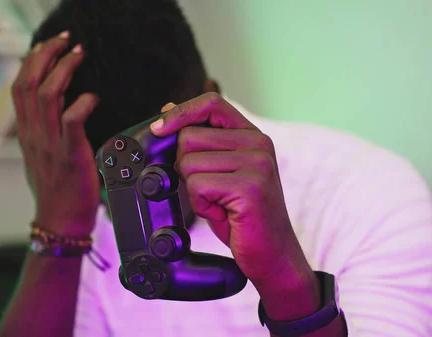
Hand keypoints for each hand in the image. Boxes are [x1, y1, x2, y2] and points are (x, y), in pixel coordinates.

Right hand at [12, 31, 99, 236]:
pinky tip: (94, 97)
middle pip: (29, 83)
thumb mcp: (41, 156)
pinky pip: (72, 120)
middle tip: (66, 41)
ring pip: (48, 95)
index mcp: (26, 133)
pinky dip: (83, 102)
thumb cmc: (57, 189)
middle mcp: (33, 135)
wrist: (61, 221)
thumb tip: (55, 111)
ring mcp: (50, 145)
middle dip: (46, 55)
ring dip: (64, 69)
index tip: (47, 45)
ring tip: (80, 55)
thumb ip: (43, 132)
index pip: (19, 87)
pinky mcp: (71, 155)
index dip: (31, 61)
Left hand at [151, 93, 315, 292]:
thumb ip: (201, 143)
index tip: (159, 129)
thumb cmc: (242, 216)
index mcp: (252, 136)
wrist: (273, 255)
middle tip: (211, 191)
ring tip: (220, 204)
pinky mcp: (249, 187)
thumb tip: (168, 109)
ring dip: (195, 191)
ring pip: (189, 163)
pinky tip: (223, 214)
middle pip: (189, 137)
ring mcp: (257, 164)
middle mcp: (258, 144)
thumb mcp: (221, 173)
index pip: (211, 103)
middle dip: (186, 168)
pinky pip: (198, 186)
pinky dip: (201, 205)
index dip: (181, 113)